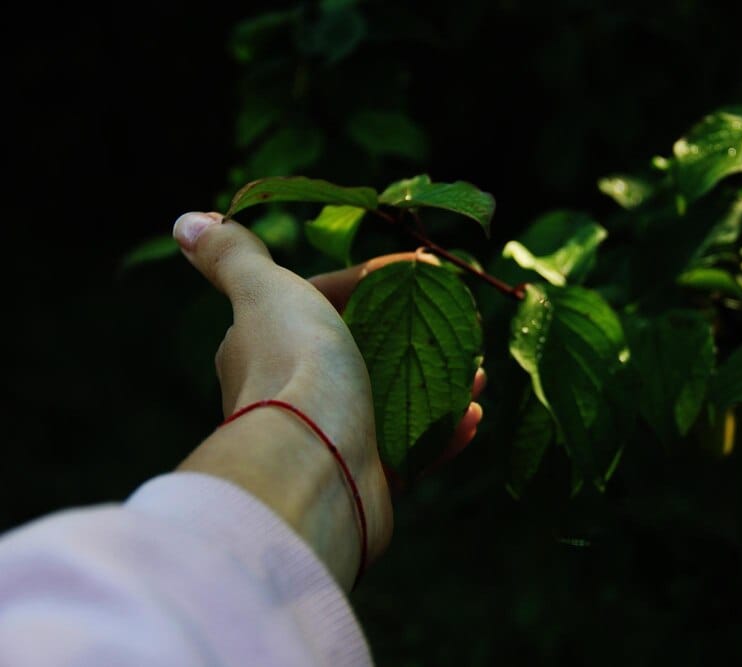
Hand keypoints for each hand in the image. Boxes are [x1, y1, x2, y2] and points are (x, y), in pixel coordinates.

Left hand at [169, 211, 481, 588]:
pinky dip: (444, 433)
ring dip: (440, 386)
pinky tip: (473, 419)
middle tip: (458, 326)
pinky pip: (412, 450)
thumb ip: (232, 256)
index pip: (324, 299)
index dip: (374, 280)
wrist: (314, 466)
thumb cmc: (293, 368)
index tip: (423, 270)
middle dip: (413, 336)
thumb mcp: (265, 291)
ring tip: (478, 375)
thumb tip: (187, 223)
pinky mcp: (366, 479)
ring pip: (395, 403)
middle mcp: (294, 394)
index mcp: (265, 346)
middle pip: (364, 352)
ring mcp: (332, 439)